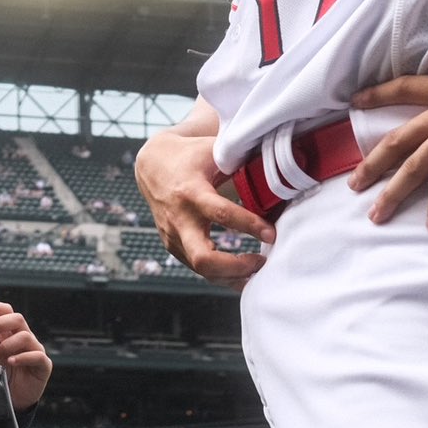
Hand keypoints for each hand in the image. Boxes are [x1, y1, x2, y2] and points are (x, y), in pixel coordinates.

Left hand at [0, 301, 51, 410]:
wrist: (7, 399)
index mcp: (9, 333)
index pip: (6, 312)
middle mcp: (23, 338)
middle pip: (17, 318)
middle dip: (0, 324)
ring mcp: (35, 350)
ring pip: (26, 336)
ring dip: (9, 344)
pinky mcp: (43, 364)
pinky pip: (37, 355)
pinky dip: (23, 357)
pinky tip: (11, 362)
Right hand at [134, 128, 272, 290]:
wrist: (152, 165)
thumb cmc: (188, 156)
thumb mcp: (212, 150)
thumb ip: (241, 159)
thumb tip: (275, 168)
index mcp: (190, 192)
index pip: (221, 214)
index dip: (249, 225)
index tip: (272, 234)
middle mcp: (179, 218)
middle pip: (203, 259)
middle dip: (236, 267)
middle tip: (261, 261)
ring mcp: (173, 236)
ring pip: (202, 270)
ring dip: (232, 276)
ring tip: (258, 268)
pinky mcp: (173, 245)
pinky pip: (198, 268)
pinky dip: (221, 274)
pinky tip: (241, 271)